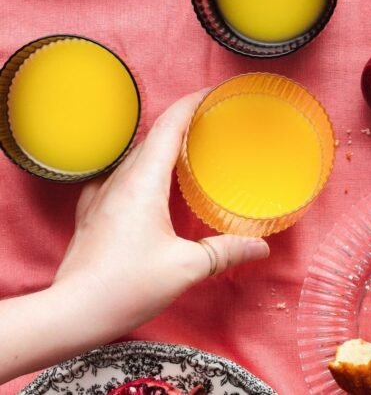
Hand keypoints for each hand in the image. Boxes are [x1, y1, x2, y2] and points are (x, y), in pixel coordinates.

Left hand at [0, 90, 269, 383]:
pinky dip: (141, 171)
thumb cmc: (126, 286)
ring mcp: (101, 196)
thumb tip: (260, 246)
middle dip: (182, 124)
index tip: (212, 94)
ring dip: (161, 147)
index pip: (167, 128)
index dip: (190, 105)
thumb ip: (225, 251)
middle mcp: (119, 182)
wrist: (74, 311)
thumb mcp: (187, 268)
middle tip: (211, 123)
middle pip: (151, 138)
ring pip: (135, 158)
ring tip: (187, 150)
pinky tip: (149, 184)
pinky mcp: (93, 214)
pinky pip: (119, 178)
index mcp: (143, 183)